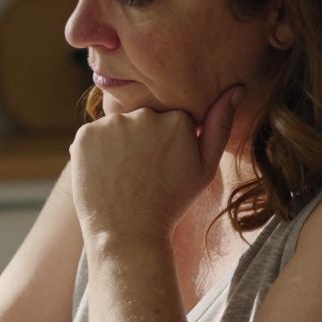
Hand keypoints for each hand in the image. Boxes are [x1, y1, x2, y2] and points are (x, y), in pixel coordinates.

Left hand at [70, 85, 243, 241]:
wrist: (128, 233)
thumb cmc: (170, 203)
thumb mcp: (204, 169)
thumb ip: (220, 126)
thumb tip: (237, 88)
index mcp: (178, 119)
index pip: (169, 119)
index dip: (165, 145)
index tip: (162, 168)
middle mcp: (145, 115)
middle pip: (142, 119)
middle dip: (141, 141)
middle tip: (141, 175)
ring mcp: (112, 124)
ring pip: (116, 127)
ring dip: (117, 145)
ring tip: (122, 177)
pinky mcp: (85, 135)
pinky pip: (92, 136)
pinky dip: (95, 152)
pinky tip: (105, 174)